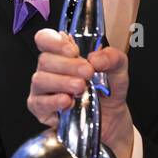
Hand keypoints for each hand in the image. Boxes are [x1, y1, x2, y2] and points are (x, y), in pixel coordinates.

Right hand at [30, 28, 134, 157]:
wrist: (112, 118)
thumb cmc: (109, 90)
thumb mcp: (118, 69)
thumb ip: (112, 57)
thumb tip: (96, 58)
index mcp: (63, 53)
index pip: (44, 39)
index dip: (54, 42)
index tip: (73, 50)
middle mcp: (49, 69)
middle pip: (45, 59)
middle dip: (68, 65)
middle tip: (88, 72)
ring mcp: (42, 89)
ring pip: (40, 80)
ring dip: (62, 82)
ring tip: (80, 87)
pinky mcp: (41, 109)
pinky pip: (39, 103)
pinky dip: (53, 101)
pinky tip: (67, 101)